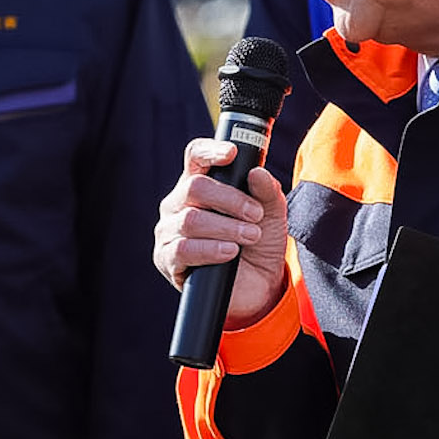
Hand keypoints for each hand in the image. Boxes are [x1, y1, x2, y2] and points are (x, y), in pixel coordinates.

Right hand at [153, 138, 289, 332]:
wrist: (258, 287)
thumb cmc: (258, 244)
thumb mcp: (271, 214)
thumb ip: (267, 192)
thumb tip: (257, 172)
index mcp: (199, 185)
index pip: (195, 157)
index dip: (210, 151)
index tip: (232, 154)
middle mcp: (178, 204)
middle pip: (195, 187)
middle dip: (231, 200)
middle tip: (256, 215)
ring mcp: (169, 231)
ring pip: (190, 219)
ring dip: (227, 227)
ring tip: (250, 236)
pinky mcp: (167, 259)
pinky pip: (183, 249)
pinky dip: (210, 249)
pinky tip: (230, 252)